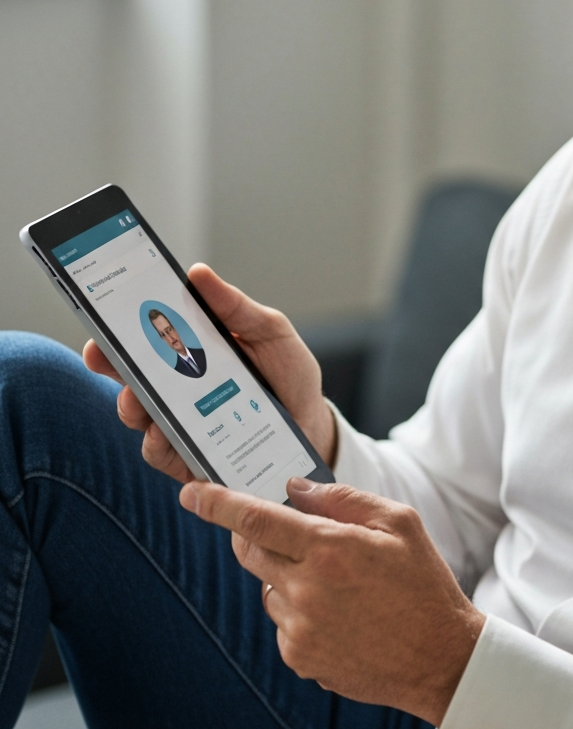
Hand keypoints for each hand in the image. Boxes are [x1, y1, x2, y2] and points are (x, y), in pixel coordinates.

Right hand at [83, 263, 336, 481]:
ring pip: (139, 415)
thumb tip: (198, 273)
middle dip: (111, 364)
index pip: (147, 336)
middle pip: (131, 374)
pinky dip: (158, 443)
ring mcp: (180, 421)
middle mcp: (178, 385)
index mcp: (193, 349)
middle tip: (106, 355)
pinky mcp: (188, 455)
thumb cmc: (287, 372)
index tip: (104, 318)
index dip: (119, 327)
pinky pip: (160, 452)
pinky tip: (164, 434)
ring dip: (132, 405)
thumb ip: (236, 307)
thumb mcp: (270, 331)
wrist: (311, 423)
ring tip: (139, 398)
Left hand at [179, 477, 484, 725]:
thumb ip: (343, 499)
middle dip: (257, 533)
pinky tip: (340, 612)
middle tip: (290, 531)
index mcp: (330, 549)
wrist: (440, 657)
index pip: (257, 519)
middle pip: (251, 551)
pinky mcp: (300, 658)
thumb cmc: (423, 583)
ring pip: (268, 586)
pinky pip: (282, 621)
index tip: (192, 492)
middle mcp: (306, 591)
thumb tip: (296, 490)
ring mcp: (299, 629)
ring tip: (339, 584)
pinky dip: (299, 608)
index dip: (218, 504)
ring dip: (287, 574)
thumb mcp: (399, 522)